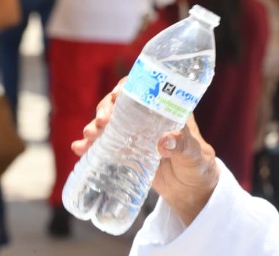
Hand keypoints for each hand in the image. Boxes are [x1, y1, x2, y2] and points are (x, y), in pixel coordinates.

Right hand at [71, 78, 219, 225]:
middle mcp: (147, 118)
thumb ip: (183, 146)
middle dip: (106, 108)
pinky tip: (79, 148)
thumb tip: (164, 140)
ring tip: (89, 137)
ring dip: (95, 126)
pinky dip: (90, 145)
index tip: (116, 95)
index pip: (144, 89)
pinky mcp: (126, 152)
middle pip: (121, 103)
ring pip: (109, 122)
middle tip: (101, 122)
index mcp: (166, 109)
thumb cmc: (198, 166)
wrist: (191, 191)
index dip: (127, 87)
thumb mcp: (194, 155)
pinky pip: (105, 144)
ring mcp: (134, 135)